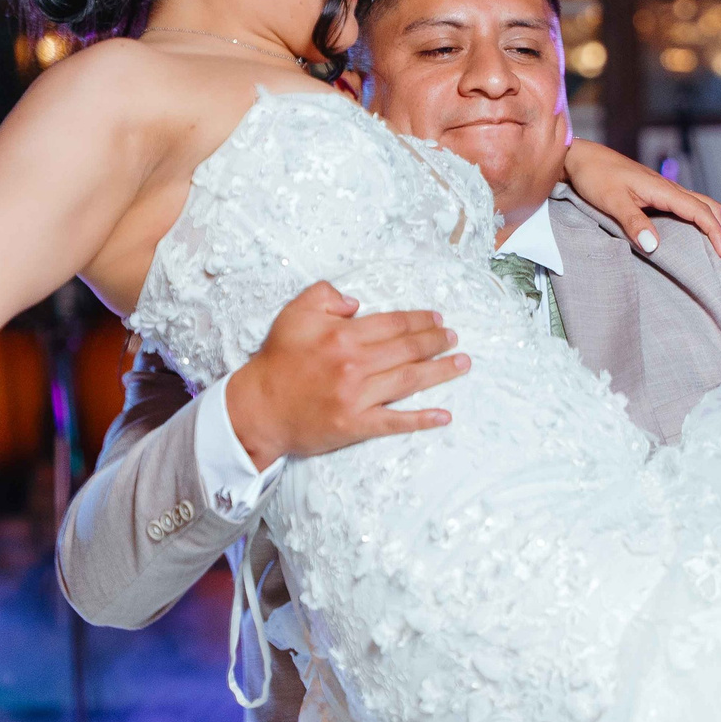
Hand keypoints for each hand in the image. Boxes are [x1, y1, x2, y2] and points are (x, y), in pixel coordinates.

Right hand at [222, 282, 466, 467]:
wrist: (258, 408)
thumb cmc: (276, 361)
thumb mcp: (295, 313)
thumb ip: (326, 296)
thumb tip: (357, 303)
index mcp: (343, 335)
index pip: (393, 324)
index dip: (419, 320)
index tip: (437, 319)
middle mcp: (355, 364)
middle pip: (407, 349)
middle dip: (436, 341)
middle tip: (454, 338)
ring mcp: (357, 397)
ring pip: (409, 380)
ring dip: (440, 371)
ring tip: (462, 363)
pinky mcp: (355, 425)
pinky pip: (395, 421)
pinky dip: (421, 419)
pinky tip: (444, 416)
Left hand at [560, 139, 720, 265]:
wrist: (581, 158)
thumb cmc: (594, 176)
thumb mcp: (612, 201)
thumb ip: (633, 222)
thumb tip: (655, 246)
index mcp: (663, 189)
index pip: (701, 212)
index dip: (716, 234)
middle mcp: (669, 189)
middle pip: (709, 208)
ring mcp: (663, 192)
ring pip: (700, 207)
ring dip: (714, 228)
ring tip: (720, 254)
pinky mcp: (655, 196)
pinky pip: (686, 210)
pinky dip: (699, 224)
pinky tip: (695, 240)